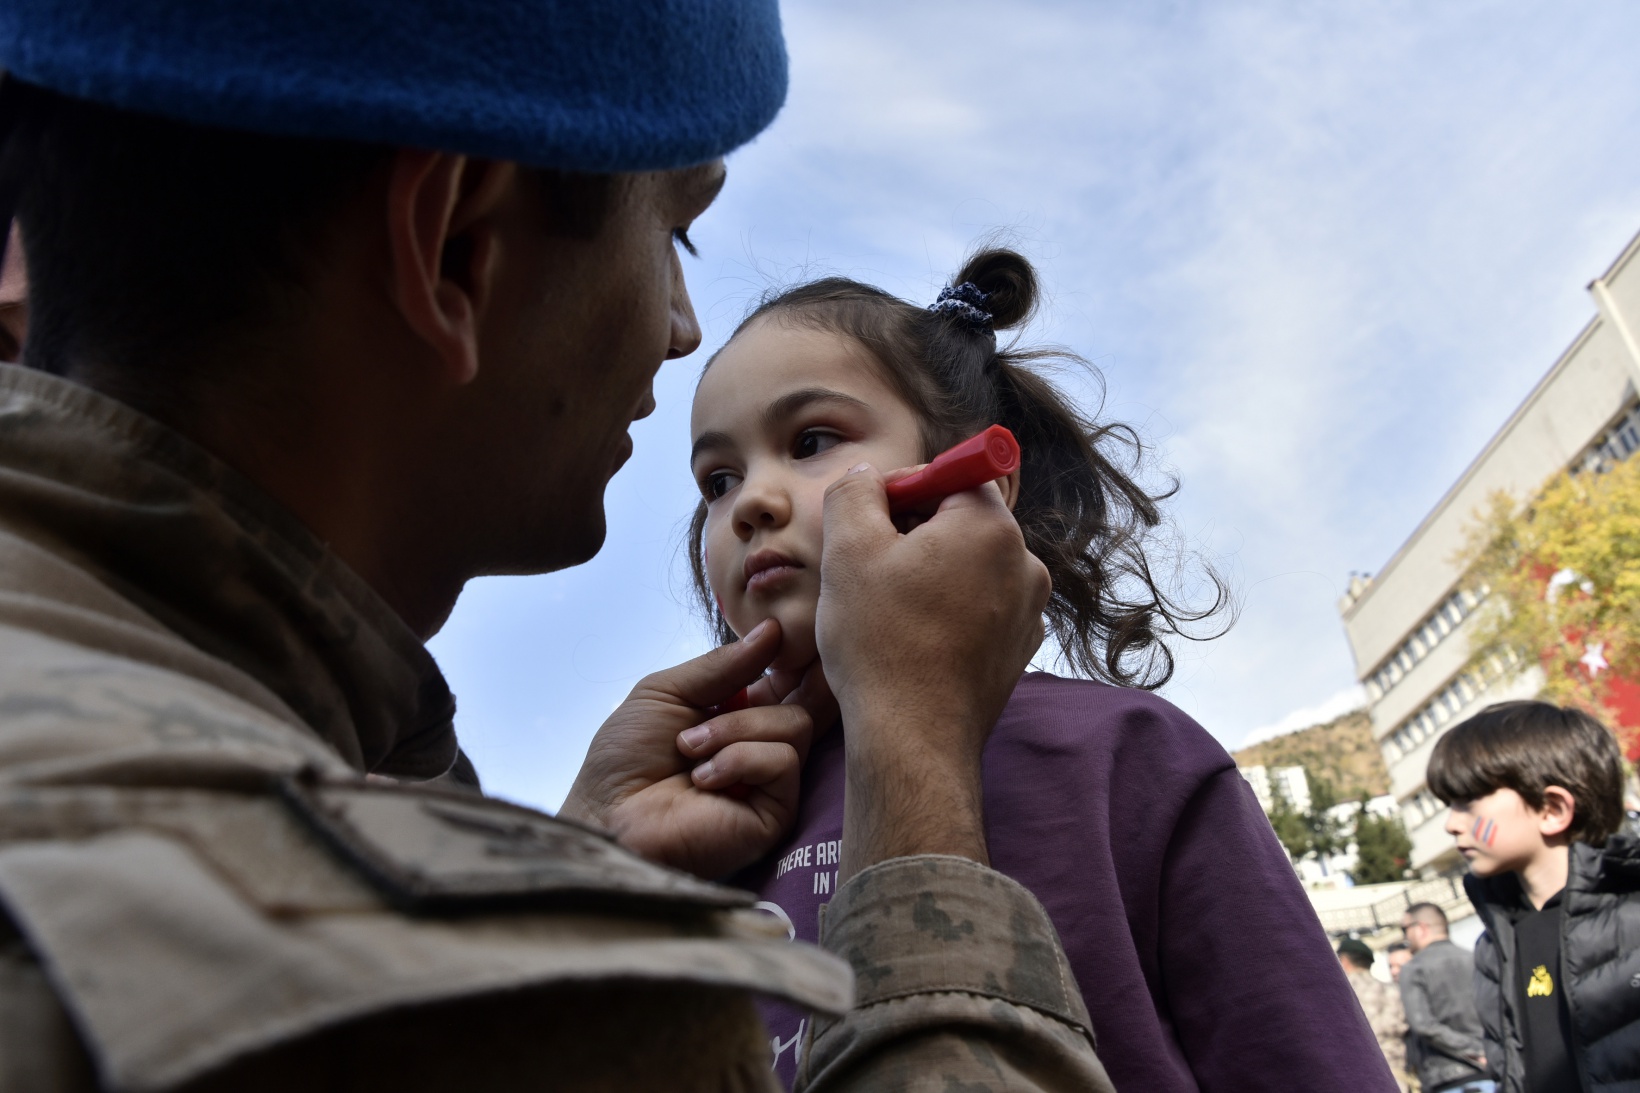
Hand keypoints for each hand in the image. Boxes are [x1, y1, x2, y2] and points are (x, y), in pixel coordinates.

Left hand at [558, 620, 835, 879]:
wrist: (608, 815)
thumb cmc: (626, 758)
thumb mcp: (668, 691)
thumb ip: (723, 664)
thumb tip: (774, 630)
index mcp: (741, 713)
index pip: (789, 679)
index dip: (793, 656)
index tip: (785, 633)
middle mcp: (762, 744)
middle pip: (808, 696)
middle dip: (777, 683)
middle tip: (741, 687)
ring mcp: (771, 781)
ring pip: (795, 723)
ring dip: (734, 728)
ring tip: (689, 750)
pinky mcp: (776, 813)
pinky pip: (783, 761)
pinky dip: (739, 759)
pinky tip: (704, 779)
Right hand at [817, 463, 1049, 882]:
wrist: (913, 740)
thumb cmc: (881, 643)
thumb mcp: (848, 549)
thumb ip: (856, 493)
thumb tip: (866, 478)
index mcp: (990, 527)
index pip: (952, 475)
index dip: (903, 492)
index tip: (872, 526)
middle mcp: (1024, 563)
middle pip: (962, 521)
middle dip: (914, 535)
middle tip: (870, 571)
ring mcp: (1028, 610)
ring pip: (968, 568)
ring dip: (928, 576)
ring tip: (888, 612)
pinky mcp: (1018, 649)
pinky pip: (978, 609)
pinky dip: (946, 613)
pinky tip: (912, 640)